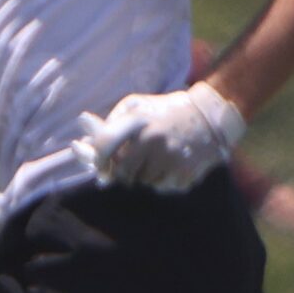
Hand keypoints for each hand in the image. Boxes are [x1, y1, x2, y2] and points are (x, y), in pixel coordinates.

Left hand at [74, 82, 245, 191]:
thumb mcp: (137, 105)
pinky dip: (163, 181)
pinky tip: (172, 165)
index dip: (97, 160)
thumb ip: (110, 123)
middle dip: (122, 174)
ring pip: (142, 182)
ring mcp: (169, 158)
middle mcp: (152, 139)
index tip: (100, 167)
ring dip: (144, 176)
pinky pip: (161, 187)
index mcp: (138, 120)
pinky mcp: (182, 174)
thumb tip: (83, 146)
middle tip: (130, 169)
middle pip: (121, 172)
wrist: (210, 117)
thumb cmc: (166, 111)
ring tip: (158, 160)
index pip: (104, 145)